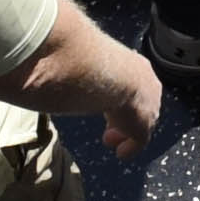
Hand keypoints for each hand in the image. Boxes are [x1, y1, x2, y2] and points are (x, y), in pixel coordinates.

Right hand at [22, 3, 165, 155]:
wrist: (106, 72)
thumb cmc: (88, 59)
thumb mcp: (83, 57)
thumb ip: (74, 57)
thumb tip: (51, 47)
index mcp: (135, 66)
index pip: (132, 82)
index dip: (119, 95)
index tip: (106, 103)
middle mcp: (148, 85)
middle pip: (140, 104)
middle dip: (125, 116)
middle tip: (109, 126)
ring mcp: (148, 106)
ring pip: (140, 123)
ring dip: (124, 132)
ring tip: (109, 139)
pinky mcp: (144, 125)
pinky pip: (140, 140)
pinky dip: (130, 147)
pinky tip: (120, 153)